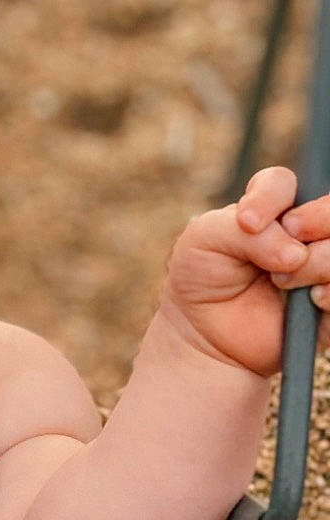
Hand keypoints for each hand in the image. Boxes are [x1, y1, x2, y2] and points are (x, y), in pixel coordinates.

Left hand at [161, 166, 329, 377]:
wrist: (205, 336)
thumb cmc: (202, 279)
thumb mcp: (203, 241)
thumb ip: (241, 230)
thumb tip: (295, 252)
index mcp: (270, 209)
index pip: (283, 183)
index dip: (270, 197)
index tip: (247, 222)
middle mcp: (303, 231)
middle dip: (315, 219)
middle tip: (285, 243)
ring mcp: (322, 264)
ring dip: (315, 262)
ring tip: (281, 282)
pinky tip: (309, 300)